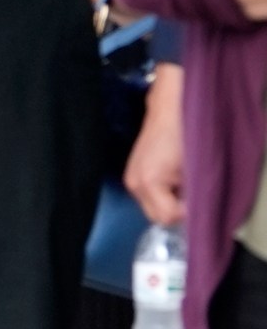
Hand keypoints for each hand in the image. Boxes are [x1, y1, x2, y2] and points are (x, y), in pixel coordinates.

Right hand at [126, 63, 186, 227]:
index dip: (187, 212)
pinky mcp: (133, 174)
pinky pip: (149, 196)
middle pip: (156, 217)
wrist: (170, 110)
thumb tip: (195, 212)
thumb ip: (193, 197)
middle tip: (191, 193)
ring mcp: (131, 179)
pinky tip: (172, 178)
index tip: (197, 198)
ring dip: (169, 202)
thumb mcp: (194, 171)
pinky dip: (163, 193)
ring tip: (182, 183)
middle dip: (176, 210)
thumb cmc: (185, 136)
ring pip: (152, 207)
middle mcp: (134, 184)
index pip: (168, 217)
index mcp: (148, 183)